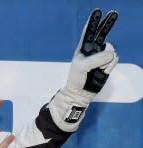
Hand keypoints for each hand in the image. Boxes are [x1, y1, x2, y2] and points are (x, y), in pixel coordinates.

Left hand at [49, 9, 118, 131]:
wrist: (81, 92)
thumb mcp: (83, 66)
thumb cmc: (77, 78)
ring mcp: (101, 57)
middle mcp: (93, 50)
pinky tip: (103, 71)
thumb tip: (111, 54)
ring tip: (97, 68)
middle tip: (114, 13)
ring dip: (106, 60)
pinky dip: (110, 66)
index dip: (93, 21)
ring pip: (111, 50)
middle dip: (108, 23)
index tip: (97, 11)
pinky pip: (114, 59)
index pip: (89, 32)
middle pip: (103, 33)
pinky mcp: (108, 64)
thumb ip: (97, 58)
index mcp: (83, 48)